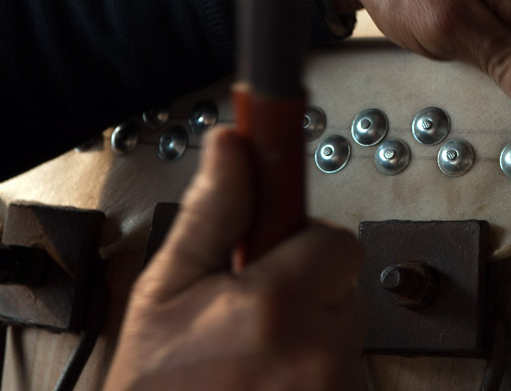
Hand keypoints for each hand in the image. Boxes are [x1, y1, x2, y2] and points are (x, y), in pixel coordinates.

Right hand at [104, 128, 364, 390]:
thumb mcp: (164, 293)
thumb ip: (213, 212)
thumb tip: (233, 144)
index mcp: (274, 307)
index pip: (338, 243)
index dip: (302, 249)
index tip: (275, 259)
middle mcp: (317, 354)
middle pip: (345, 289)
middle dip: (306, 295)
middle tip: (250, 321)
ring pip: (346, 336)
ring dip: (311, 342)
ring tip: (254, 365)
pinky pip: (346, 377)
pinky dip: (317, 379)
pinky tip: (270, 388)